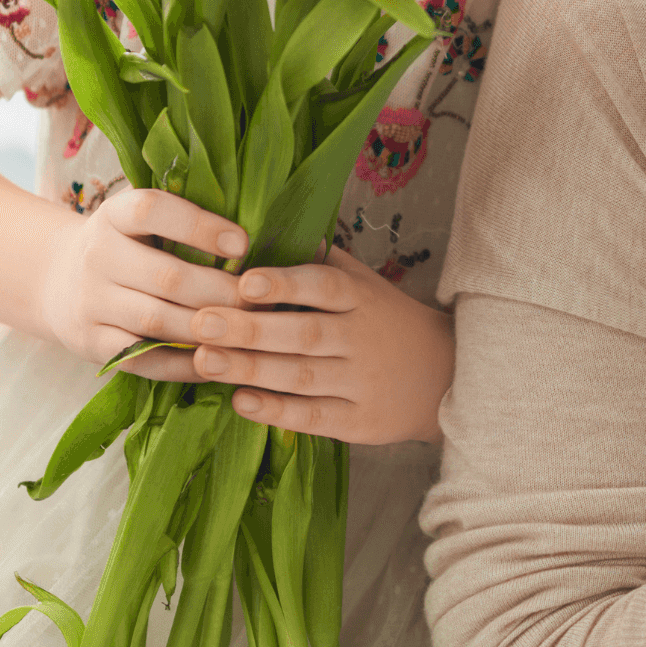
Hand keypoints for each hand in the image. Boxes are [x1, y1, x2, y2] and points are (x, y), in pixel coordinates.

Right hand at [36, 185, 245, 372]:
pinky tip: (218, 358)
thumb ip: (184, 218)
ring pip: (157, 322)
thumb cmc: (126, 244)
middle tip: (259, 298)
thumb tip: (252, 235)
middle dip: (220, 291)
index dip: (200, 226)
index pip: (152, 211)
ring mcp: (90, 303)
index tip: (242, 244)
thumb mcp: (140, 219)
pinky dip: (183, 363)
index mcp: (114, 216)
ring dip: (207, 328)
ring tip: (247, 328)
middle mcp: (96, 256)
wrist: (58, 280)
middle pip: (166, 277)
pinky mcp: (91, 343)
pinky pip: (143, 359)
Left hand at [185, 246, 452, 444]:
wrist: (443, 375)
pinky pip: (314, 417)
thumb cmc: (386, 321)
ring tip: (204, 360)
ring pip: (302, 376)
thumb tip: (269, 225)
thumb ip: (322, 260)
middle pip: (305, 333)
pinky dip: (277, 411)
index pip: (323, 286)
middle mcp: (362, 337)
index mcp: (361, 297)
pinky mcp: (360, 421)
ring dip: (251, 369)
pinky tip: (241, 401)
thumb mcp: (365, 283)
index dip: (285, 283)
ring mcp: (362, 381)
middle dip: (251, 329)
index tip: (245, 281)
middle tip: (201, 323)